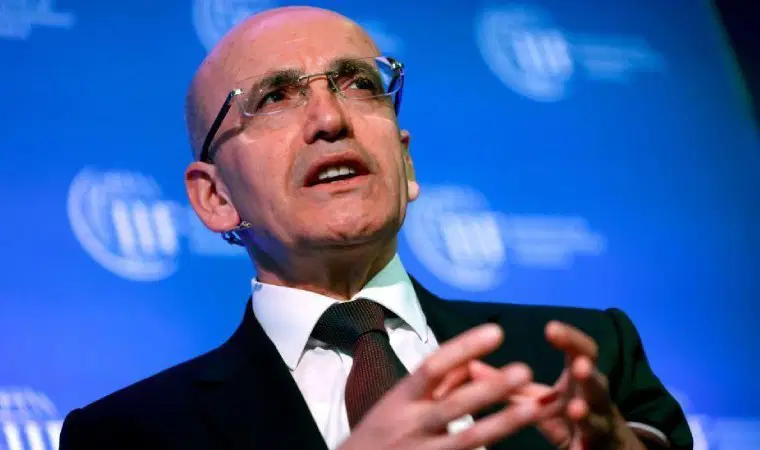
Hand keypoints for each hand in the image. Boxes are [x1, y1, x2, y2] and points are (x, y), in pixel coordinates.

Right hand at [338, 323, 538, 449]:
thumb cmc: (379, 434)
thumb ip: (434, 384)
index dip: (464, 348)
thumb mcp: (397, 402)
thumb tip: (469, 359)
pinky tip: (515, 444)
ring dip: (504, 423)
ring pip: (468, 438)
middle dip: (490, 388)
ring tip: (535, 408)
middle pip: (454, 404)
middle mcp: (410, 424)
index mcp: (400, 398)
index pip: (433, 366)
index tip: (496, 332)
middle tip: (525, 369)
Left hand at [440, 322, 647, 449]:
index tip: (550, 328)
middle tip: (579, 366)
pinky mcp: (597, 448)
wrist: (605, 449)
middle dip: (589, 374)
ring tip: (576, 409)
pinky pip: (591, 448)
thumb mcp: (539, 400)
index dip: (569, 339)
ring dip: (587, 413)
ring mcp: (601, 424)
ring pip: (598, 418)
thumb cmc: (568, 417)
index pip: (581, 351)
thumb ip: (510, 385)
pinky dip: (584, 449)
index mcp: (579, 379)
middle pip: (598, 382)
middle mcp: (595, 398)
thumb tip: (470, 365)